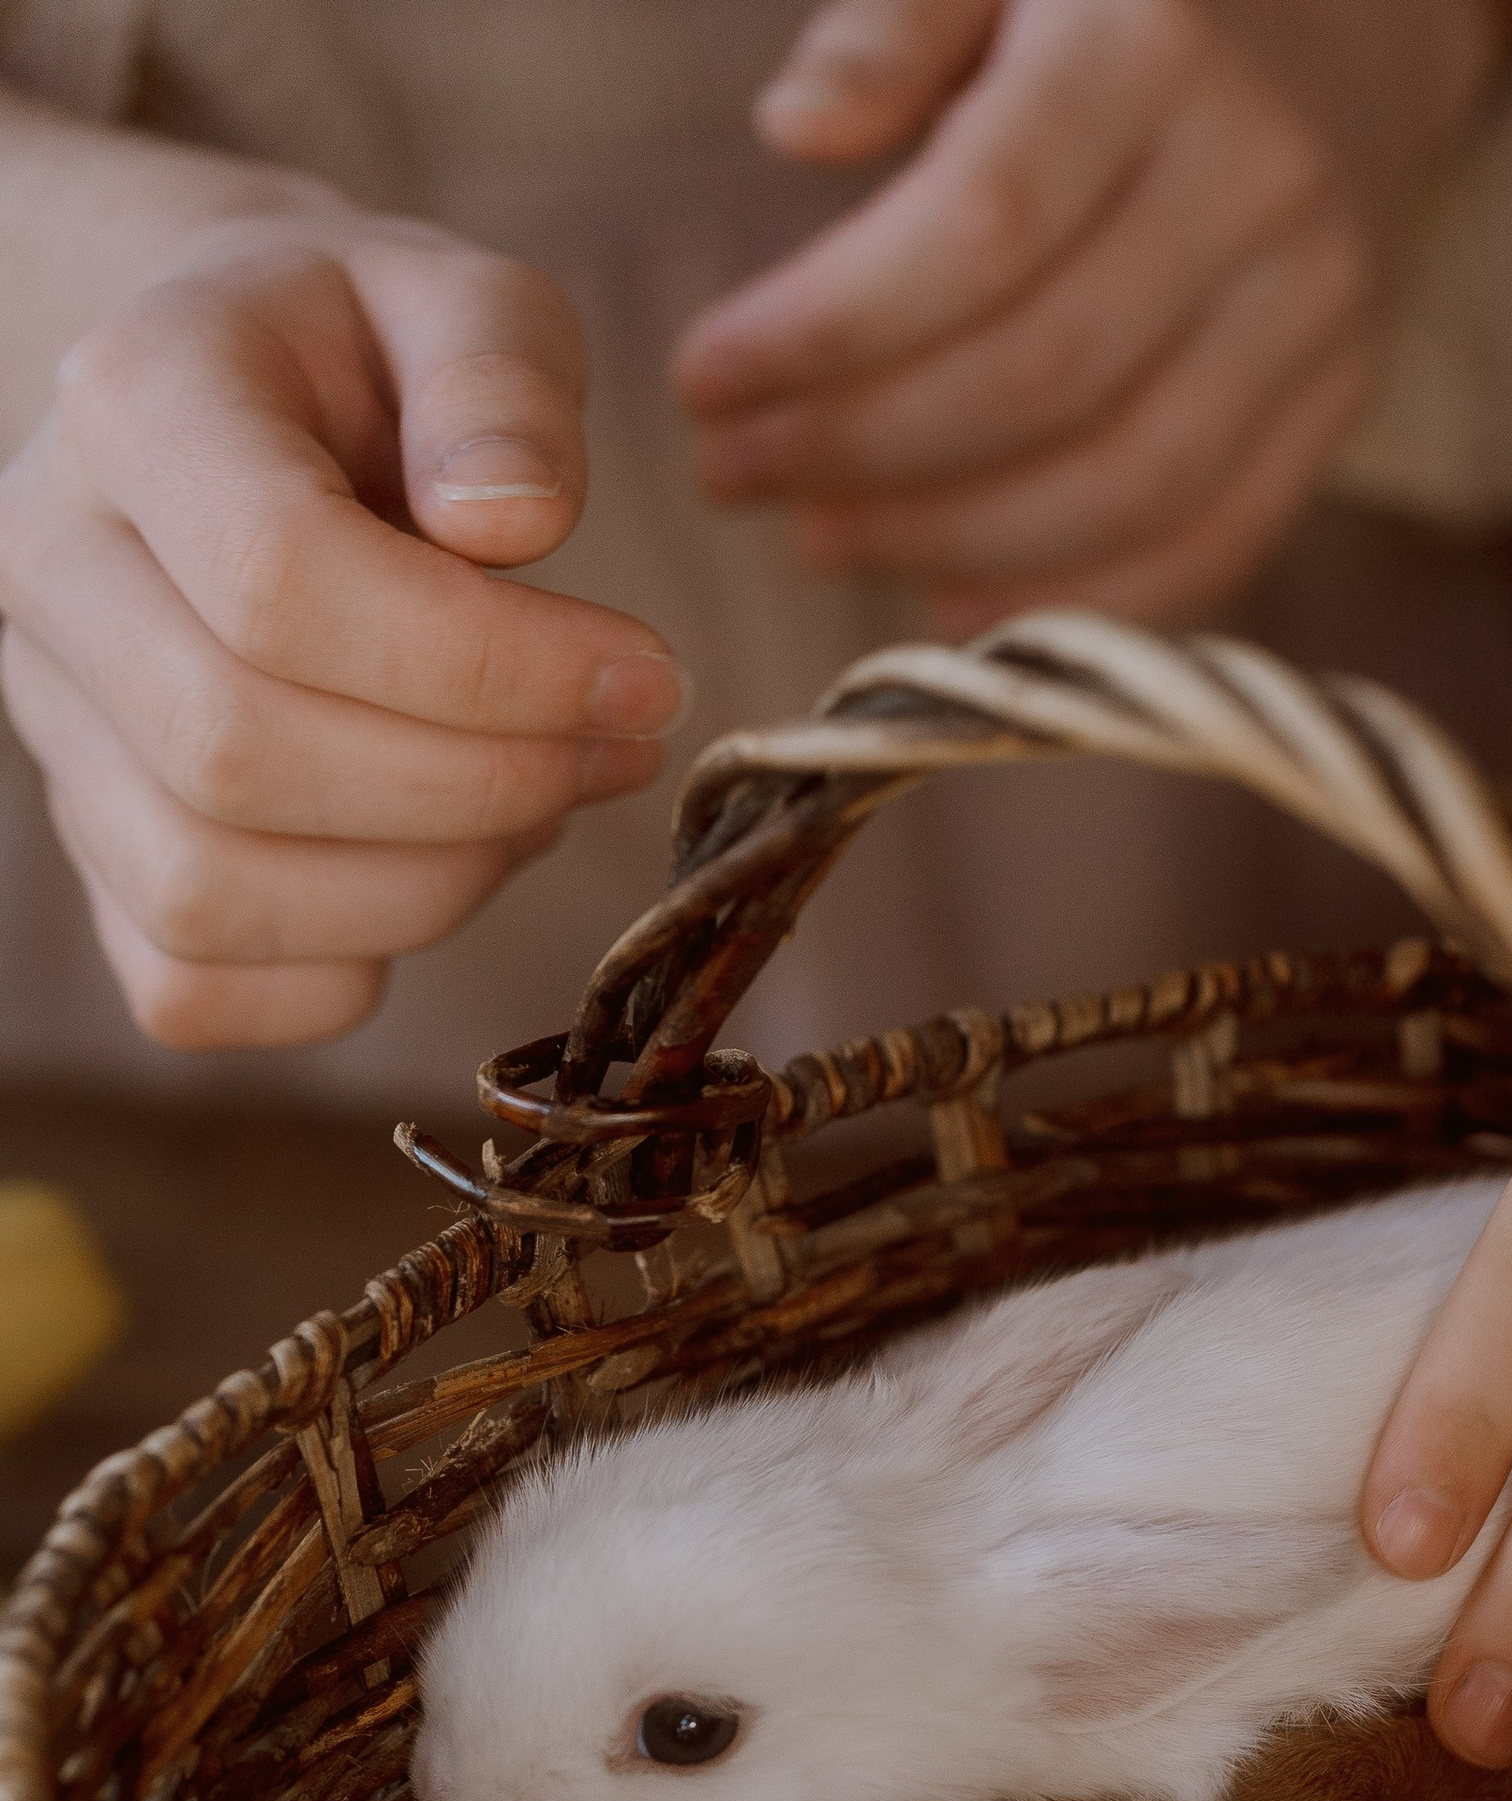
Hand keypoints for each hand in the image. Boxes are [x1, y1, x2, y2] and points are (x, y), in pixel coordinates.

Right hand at [0, 217, 688, 1049]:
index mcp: (134, 404)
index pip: (281, 581)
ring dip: (429, 886)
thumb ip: (501, 377)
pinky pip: (191, 987)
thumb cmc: (372, 362)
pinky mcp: (94, 848)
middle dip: (478, 785)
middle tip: (611, 748)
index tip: (649, 676)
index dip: (492, 665)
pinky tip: (435, 870)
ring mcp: (54, 726)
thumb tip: (511, 521)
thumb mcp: (460, 299)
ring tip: (538, 799)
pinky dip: (340, 974)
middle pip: (241, 754)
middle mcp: (50, 570)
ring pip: (213, 893)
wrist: (243, 408)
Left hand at [671, 0, 1500, 630]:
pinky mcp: (1343, 397)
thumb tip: (796, 128)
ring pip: (1124, 485)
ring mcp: (1317, 303)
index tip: (702, 379)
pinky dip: (1072, 598)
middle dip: (859, 451)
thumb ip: (894, 24)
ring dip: (948, 540)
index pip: (978, 231)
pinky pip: (1209, 544)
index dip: (829, 330)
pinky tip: (950, 600)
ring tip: (819, 535)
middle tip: (730, 474)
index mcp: (1146, 47)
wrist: (1353, 20)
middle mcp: (1254, 179)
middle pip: (1041, 377)